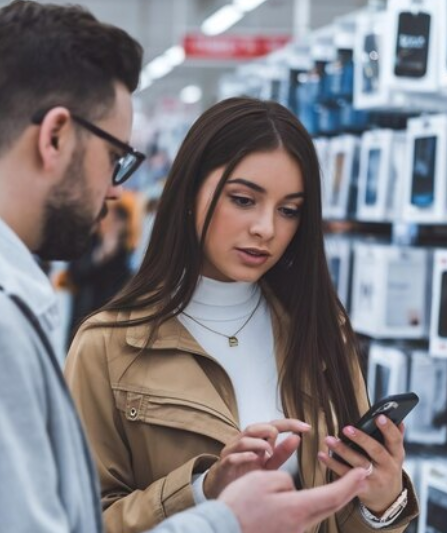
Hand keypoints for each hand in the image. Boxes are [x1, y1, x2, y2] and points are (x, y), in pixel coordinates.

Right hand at [203, 419, 309, 498]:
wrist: (223, 494)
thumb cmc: (245, 475)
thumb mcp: (267, 465)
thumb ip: (281, 453)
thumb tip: (297, 438)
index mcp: (253, 440)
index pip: (271, 426)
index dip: (289, 424)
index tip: (306, 427)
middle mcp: (241, 443)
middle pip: (255, 427)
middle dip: (271, 431)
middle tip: (278, 444)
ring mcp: (231, 453)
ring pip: (244, 439)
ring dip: (259, 443)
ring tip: (269, 452)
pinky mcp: (224, 467)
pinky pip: (233, 457)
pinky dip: (244, 456)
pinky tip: (255, 459)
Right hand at [219, 467, 367, 532]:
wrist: (222, 531)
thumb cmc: (239, 506)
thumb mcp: (261, 480)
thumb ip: (284, 479)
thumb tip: (291, 488)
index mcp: (297, 508)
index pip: (332, 495)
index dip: (350, 483)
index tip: (362, 472)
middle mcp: (299, 525)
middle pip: (331, 506)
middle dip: (348, 491)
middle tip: (360, 479)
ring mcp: (292, 532)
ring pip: (316, 512)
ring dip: (331, 498)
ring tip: (342, 487)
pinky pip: (303, 517)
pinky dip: (315, 505)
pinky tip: (313, 500)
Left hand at [318, 415, 404, 513]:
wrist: (388, 499)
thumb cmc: (387, 468)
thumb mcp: (395, 455)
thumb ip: (395, 437)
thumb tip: (398, 419)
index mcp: (397, 455)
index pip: (395, 439)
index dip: (388, 428)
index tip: (378, 417)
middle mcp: (388, 467)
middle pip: (376, 451)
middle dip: (361, 439)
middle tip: (346, 428)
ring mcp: (376, 479)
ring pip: (358, 463)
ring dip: (342, 450)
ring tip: (329, 440)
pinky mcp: (362, 488)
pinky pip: (346, 475)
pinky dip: (333, 464)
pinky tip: (322, 455)